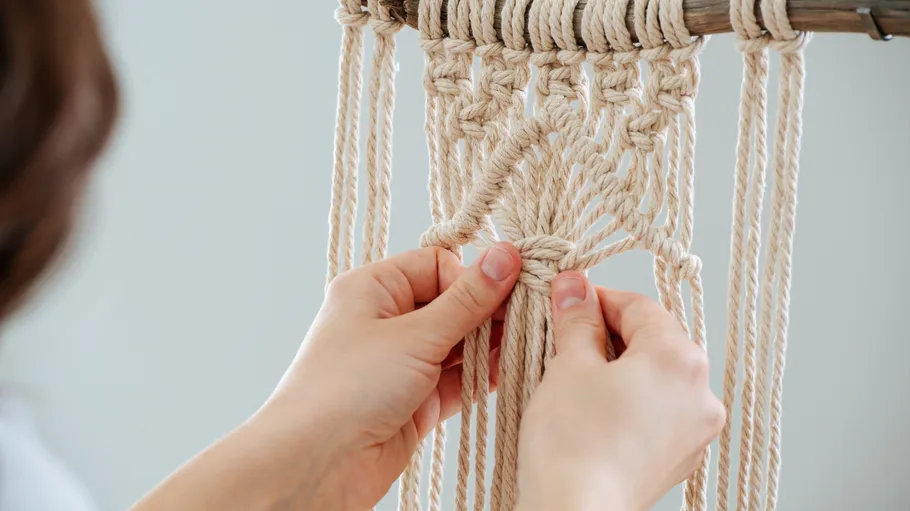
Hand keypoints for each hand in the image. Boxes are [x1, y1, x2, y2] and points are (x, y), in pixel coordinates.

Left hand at [257, 243, 520, 509]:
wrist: (317, 463)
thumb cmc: (349, 387)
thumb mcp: (416, 335)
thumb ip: (467, 300)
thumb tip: (505, 255)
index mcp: (373, 288)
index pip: (437, 264)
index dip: (471, 278)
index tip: (505, 291)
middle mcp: (385, 321)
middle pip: (451, 303)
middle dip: (488, 312)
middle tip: (529, 315)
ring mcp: (401, 363)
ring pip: (458, 344)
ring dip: (490, 345)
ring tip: (528, 341)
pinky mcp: (414, 401)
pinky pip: (457, 380)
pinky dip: (482, 376)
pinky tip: (511, 370)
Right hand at [517, 272, 725, 510]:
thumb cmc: (572, 441)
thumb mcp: (569, 365)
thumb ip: (577, 319)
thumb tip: (574, 287)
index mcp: (679, 359)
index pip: (640, 306)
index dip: (598, 298)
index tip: (568, 298)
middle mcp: (701, 392)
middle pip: (655, 340)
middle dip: (610, 333)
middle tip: (567, 335)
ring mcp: (696, 430)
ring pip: (658, 376)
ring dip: (622, 366)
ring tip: (578, 374)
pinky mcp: (681, 457)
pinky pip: (660, 411)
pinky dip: (632, 400)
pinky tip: (596, 409)